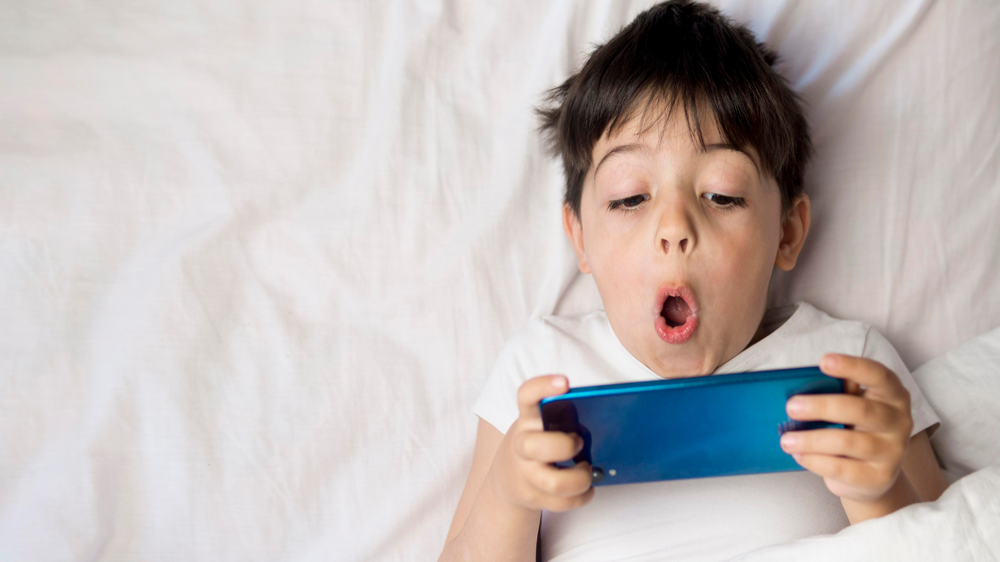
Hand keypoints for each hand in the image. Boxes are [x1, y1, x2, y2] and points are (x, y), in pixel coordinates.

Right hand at [489, 375, 594, 511]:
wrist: (508, 477)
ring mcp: (525, 473)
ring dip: (580, 478)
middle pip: (536, 446)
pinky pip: (562, 503)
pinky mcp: (532, 496)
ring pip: (554, 483)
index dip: (542, 386)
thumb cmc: (538, 442)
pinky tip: (588, 488)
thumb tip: (608, 420)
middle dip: (565, 446)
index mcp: (527, 419)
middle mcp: (521, 445)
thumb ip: (562, 418)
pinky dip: (582, 496)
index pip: (526, 396)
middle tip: (579, 443)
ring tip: (587, 471)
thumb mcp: (541, 424)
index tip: (565, 382)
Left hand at [780, 354, 912, 502]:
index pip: (877, 375)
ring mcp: (893, 451)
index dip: (852, 366)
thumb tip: (801, 386)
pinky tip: (799, 455)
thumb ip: (837, 393)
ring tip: (786, 440)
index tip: (823, 361)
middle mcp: (899, 421)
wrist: (870, 474)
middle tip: (791, 407)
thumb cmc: (855, 428)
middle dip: (821, 407)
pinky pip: (844, 468)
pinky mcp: (880, 477)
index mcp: (892, 394)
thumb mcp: (852, 406)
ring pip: (849, 442)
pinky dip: (816, 461)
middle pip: (859, 409)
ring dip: (812, 439)